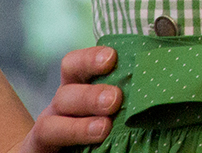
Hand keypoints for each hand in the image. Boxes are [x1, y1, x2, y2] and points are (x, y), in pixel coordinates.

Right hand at [7, 46, 121, 151]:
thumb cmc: (84, 126)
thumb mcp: (99, 107)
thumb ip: (114, 95)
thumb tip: (158, 83)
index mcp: (73, 91)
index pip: (73, 67)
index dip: (89, 59)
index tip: (111, 57)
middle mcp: (56, 110)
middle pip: (66, 97)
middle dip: (89, 96)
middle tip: (115, 99)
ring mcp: (44, 134)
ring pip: (51, 127)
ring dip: (77, 128)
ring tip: (104, 129)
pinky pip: (43, 147)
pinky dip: (67, 145)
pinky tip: (87, 149)